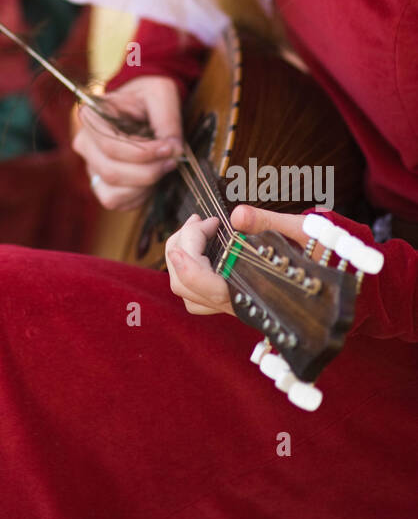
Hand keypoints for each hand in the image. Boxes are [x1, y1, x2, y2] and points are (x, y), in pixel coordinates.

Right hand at [72, 76, 183, 210]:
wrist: (141, 105)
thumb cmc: (148, 97)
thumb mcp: (162, 96)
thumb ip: (168, 122)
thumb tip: (174, 152)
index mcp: (91, 116)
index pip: (111, 146)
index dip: (144, 154)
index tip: (170, 148)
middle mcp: (84, 142)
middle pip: (111, 172)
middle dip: (148, 172)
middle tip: (172, 161)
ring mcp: (90, 165)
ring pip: (112, 193)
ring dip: (144, 187)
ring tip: (162, 169)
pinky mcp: (100, 183)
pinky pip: (116, 201)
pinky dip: (138, 197)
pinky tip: (152, 180)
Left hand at [165, 205, 326, 317]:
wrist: (337, 278)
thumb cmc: (322, 253)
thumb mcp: (303, 232)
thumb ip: (268, 223)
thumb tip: (237, 214)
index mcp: (253, 293)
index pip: (204, 284)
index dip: (188, 255)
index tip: (201, 222)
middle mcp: (237, 304)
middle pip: (183, 285)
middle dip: (183, 245)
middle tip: (203, 220)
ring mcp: (230, 304)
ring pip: (185, 291)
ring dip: (181, 256)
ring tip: (198, 228)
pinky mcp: (228, 298)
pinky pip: (194, 292)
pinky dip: (188, 266)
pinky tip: (203, 244)